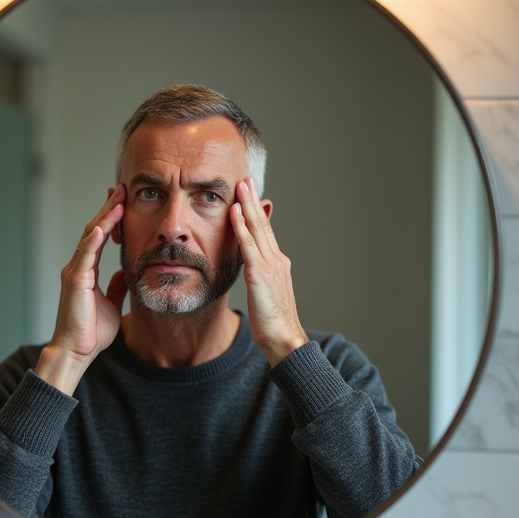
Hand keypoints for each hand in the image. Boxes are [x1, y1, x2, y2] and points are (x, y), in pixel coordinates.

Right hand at [35, 184, 128, 394]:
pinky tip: (106, 224)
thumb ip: (116, 287)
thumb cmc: (90, 332)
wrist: (76, 351)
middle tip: (121, 189)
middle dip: (108, 208)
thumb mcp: (111, 303)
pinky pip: (86, 254)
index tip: (123, 201)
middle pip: (95, 230)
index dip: (111, 218)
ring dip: (105, 216)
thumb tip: (122, 273)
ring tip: (118, 198)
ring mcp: (74, 272)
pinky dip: (96, 238)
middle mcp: (78, 267)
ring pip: (91, 236)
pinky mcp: (75, 280)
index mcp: (86, 271)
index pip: (100, 237)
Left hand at [231, 177, 308, 366]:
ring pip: (257, 228)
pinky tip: (234, 210)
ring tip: (241, 184)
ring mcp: (270, 265)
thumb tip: (249, 267)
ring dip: (248, 204)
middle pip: (263, 223)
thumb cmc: (271, 322)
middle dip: (254, 199)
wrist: (284, 339)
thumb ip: (258, 276)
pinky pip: (248, 245)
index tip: (251, 192)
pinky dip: (240, 225)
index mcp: (277, 263)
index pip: (265, 231)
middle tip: (246, 178)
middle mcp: (276, 259)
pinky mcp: (260, 274)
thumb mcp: (264, 294)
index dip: (257, 210)